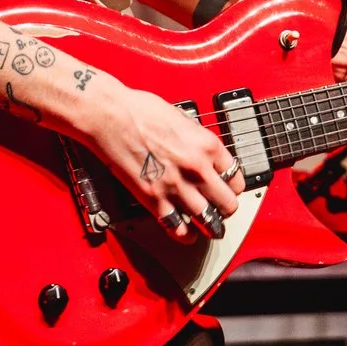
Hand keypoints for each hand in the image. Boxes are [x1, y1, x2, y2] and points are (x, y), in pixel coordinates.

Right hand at [83, 85, 241, 239]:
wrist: (110, 116)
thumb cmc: (139, 110)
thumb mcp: (183, 119)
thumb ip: (197, 140)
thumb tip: (203, 153)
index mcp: (207, 145)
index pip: (237, 178)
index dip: (234, 186)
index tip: (229, 189)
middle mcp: (197, 168)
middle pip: (228, 203)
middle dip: (226, 208)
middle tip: (222, 210)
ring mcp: (176, 186)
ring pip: (209, 220)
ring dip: (212, 226)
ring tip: (211, 229)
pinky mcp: (154, 199)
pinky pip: (177, 228)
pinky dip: (185, 234)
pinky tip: (187, 233)